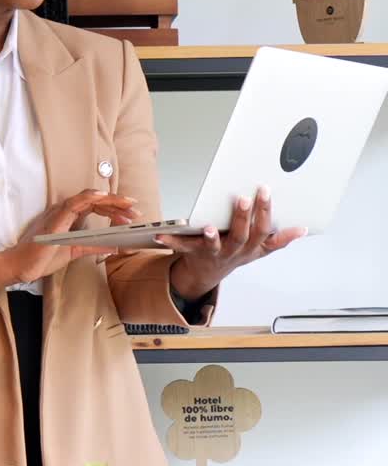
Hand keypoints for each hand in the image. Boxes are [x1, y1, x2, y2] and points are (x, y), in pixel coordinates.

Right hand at [5, 190, 141, 283]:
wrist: (23, 265)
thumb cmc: (43, 257)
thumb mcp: (76, 250)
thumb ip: (94, 245)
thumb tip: (115, 246)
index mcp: (70, 216)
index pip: (96, 207)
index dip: (115, 208)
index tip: (131, 213)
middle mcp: (66, 210)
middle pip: (96, 201)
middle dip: (118, 203)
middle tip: (136, 209)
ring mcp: (60, 212)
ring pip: (89, 199)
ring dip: (110, 201)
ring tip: (127, 205)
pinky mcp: (56, 218)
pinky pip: (75, 203)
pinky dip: (89, 198)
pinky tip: (103, 197)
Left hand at [155, 186, 306, 301]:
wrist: (207, 274)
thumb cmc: (235, 253)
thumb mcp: (261, 249)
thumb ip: (280, 239)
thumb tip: (304, 229)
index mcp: (252, 247)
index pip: (263, 230)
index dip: (265, 212)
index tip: (264, 191)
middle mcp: (234, 251)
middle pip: (241, 235)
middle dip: (242, 217)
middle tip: (241, 198)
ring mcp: (214, 253)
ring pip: (215, 246)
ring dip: (211, 237)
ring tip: (207, 227)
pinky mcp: (194, 253)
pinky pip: (182, 247)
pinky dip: (171, 240)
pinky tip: (161, 234)